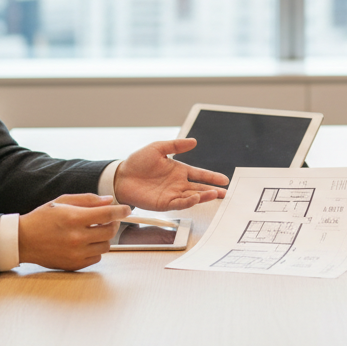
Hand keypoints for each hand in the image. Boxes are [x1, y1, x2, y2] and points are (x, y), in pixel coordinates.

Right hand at [18, 193, 129, 270]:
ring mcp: (75, 253)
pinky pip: (96, 257)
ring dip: (103, 237)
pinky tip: (85, 242)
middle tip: (107, 219)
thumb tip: (109, 201)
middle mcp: (76, 238)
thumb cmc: (41, 219)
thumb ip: (88, 200)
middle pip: (110, 231)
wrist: (23, 240)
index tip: (126, 209)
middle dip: (112, 223)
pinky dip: (95, 249)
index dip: (120, 211)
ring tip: (93, 231)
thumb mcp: (62, 201)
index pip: (107, 215)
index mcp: (73, 218)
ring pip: (105, 246)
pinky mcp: (74, 264)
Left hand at [114, 138, 228, 210]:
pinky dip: (188, 202)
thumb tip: (194, 141)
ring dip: (203, 196)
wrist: (121, 175)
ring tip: (214, 194)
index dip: (212, 177)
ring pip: (192, 197)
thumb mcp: (158, 148)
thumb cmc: (138, 162)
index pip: (199, 174)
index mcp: (179, 171)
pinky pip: (178, 203)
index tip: (224, 179)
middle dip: (213, 190)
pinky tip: (195, 198)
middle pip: (199, 188)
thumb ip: (176, 145)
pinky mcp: (163, 203)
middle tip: (225, 193)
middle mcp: (178, 184)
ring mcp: (171, 194)